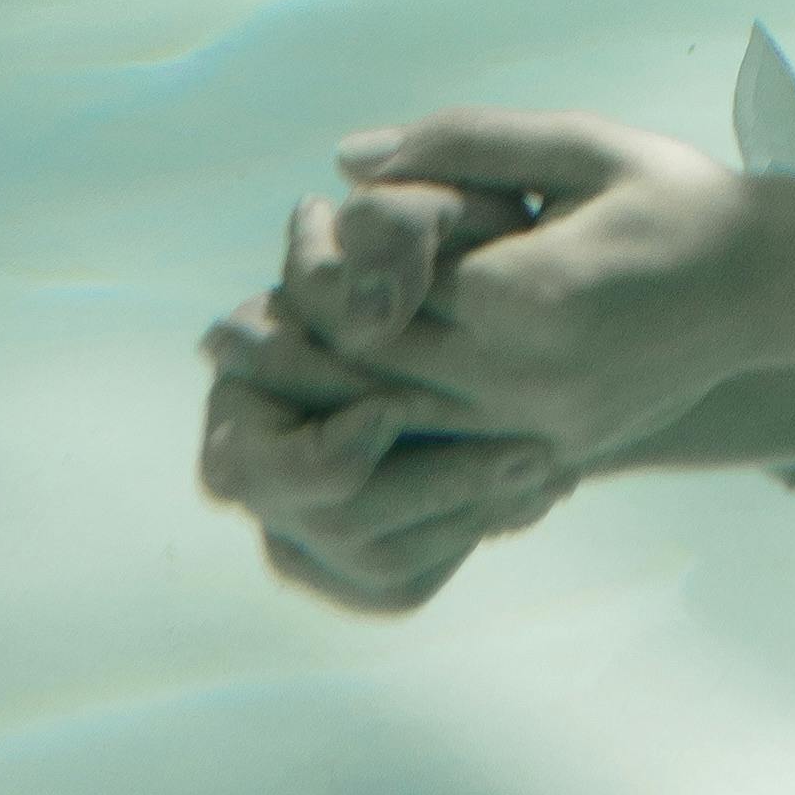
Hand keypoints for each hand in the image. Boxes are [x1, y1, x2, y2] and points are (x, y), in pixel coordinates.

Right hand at [198, 187, 570, 612]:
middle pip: (325, 518)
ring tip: (551, 463)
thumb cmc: (477, 242)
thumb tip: (363, 304)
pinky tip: (530, 493)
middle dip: (436, 483)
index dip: (334, 445)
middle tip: (531, 451)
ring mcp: (295, 515)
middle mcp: (248, 447)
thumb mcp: (452, 210)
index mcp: (243, 360)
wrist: (526, 311)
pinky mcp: (353, 562)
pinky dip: (470, 537)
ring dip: (470, 509)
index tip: (404, 409)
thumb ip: (397, 225)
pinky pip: (401, 583)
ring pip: (375, 559)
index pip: (253, 453)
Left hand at [311, 112, 774, 466]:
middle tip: (246, 311)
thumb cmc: (673, 197)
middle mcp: (528, 380)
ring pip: (390, 424)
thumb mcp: (580, 146)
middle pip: (370, 368)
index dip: (325, 257)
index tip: (306, 222)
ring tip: (287, 345)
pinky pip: (441, 452)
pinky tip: (359, 387)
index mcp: (532, 295)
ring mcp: (539, 432)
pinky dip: (384, 423)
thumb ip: (464, 142)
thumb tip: (347, 162)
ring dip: (328, 386)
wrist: (770, 287)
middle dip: (302, 332)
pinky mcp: (552, 459)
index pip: (380, 289)